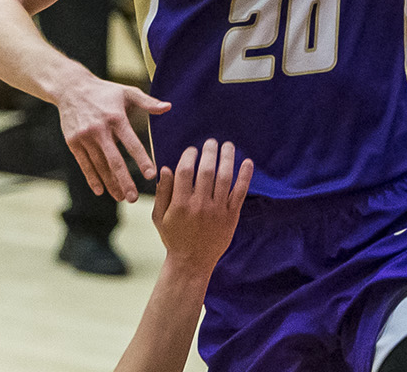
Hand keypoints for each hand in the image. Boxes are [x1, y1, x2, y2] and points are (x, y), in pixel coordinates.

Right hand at [55, 73, 169, 200]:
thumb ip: (148, 102)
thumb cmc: (104, 91)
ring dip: (110, 183)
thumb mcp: (126, 92)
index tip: (151, 175)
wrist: (71, 88)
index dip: (141, 159)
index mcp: (116, 117)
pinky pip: (84, 164)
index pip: (131, 142)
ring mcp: (84, 137)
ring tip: (121, 198)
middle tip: (134, 198)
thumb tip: (168, 107)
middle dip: (124, 180)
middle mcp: (100, 129)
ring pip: (99, 165)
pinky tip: (100, 190)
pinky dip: (92, 178)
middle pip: (114, 160)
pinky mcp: (73, 142)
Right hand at [152, 139, 251, 270]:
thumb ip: (162, 192)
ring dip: (227, 158)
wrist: (192, 263)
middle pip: (206, 171)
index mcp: (180, 204)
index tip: (192, 150)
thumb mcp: (159, 217)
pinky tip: (247, 163)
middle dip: (209, 152)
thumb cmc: (173, 238)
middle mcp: (200, 205)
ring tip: (228, 145)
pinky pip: (240, 193)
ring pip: (224, 178)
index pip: (185, 171)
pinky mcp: (231, 217)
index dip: (189, 156)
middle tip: (211, 142)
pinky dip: (245, 177)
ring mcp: (217, 211)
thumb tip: (166, 168)